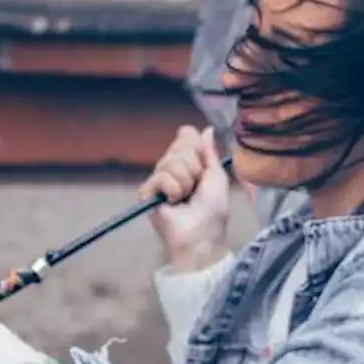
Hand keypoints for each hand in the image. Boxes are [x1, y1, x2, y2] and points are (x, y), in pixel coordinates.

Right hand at [139, 125, 230, 269]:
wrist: (202, 235)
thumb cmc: (213, 210)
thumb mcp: (217, 176)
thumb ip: (209, 152)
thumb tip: (206, 128)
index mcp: (189, 163)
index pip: (186, 136)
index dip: (195, 146)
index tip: (203, 165)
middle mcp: (172, 168)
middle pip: (179, 146)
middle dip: (194, 167)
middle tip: (196, 186)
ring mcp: (158, 180)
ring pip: (170, 161)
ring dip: (186, 181)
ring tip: (186, 198)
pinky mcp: (147, 192)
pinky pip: (160, 177)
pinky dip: (173, 189)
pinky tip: (175, 202)